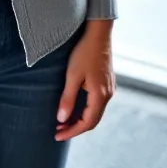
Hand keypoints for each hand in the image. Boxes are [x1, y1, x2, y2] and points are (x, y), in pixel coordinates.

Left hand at [54, 20, 114, 141]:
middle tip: (58, 130)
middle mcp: (108, 94)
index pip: (87, 123)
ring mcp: (109, 87)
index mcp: (100, 95)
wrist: (98, 32)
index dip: (72, 131)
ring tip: (64, 120)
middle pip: (93, 120)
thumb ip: (68, 99)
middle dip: (75, 127)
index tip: (57, 135)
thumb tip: (61, 120)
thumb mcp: (73, 75)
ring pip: (96, 111)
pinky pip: (98, 102)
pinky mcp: (107, 81)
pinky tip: (75, 106)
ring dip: (80, 118)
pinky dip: (86, 109)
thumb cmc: (84, 52)